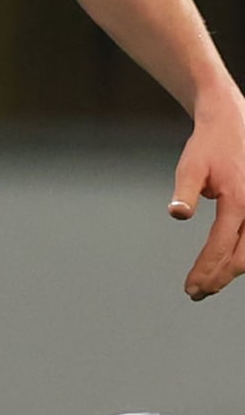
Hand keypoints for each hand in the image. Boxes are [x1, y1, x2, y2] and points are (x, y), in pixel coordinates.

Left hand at [169, 87, 244, 299]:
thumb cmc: (209, 145)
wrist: (231, 121)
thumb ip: (184, 192)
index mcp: (239, 200)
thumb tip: (177, 214)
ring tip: (208, 284)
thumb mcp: (190, 166)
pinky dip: (241, 254)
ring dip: (231, 270)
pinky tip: (226, 263)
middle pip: (243, 256)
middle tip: (196, 293)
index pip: (221, 246)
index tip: (190, 288)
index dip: (206, 270)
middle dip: (219, 278)